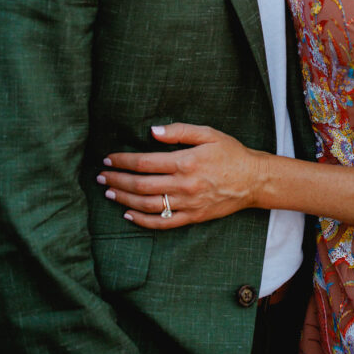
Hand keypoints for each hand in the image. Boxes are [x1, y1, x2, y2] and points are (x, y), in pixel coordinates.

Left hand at [97, 123, 263, 228]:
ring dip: (124, 200)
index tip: (108, 159)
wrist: (253, 180)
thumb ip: (179, 131)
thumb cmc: (231, 153)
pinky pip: (162, 222)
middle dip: (117, 181)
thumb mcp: (209, 133)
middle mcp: (184, 185)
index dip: (123, 161)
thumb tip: (152, 131)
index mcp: (186, 161)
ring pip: (147, 205)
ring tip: (109, 194)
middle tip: (100, 178)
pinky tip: (129, 214)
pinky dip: (142, 220)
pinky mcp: (192, 217)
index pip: (145, 162)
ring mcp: (187, 204)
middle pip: (141, 185)